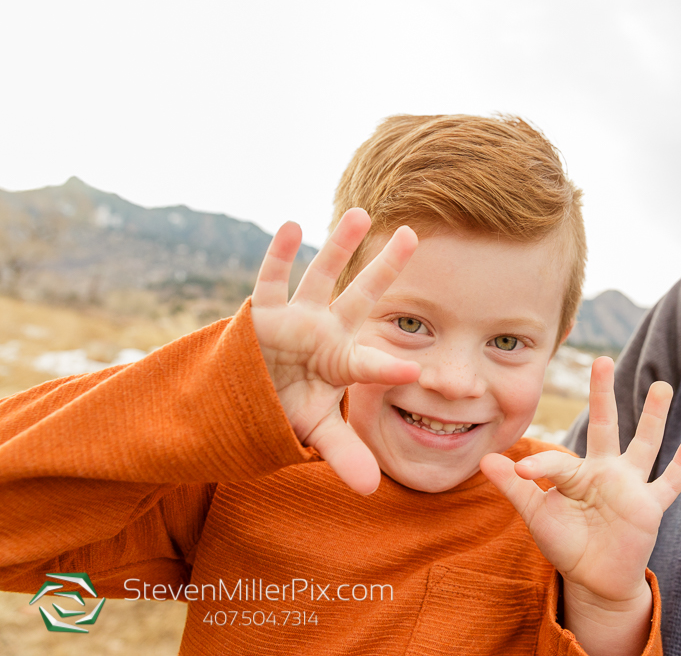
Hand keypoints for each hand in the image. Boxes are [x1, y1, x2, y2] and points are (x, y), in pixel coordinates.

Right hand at [250, 208, 420, 494]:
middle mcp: (325, 331)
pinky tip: (294, 224)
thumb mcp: (316, 430)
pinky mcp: (262, 314)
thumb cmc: (288, 408)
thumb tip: (373, 489)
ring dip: (339, 245)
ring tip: (362, 212)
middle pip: (361, 296)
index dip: (389, 364)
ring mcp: (295, 319)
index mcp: (343, 360)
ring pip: (321, 275)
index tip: (416, 369)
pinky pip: (271, 279)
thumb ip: (345, 452)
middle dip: (386, 267)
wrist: (244, 399)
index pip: (371, 362)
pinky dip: (279, 254)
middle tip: (413, 233)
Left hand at [481, 356, 680, 633]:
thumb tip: (484, 460)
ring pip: (644, 444)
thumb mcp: (537, 515)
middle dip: (602, 394)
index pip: (557, 460)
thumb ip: (516, 487)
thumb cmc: (568, 543)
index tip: (521, 472)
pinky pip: (669, 483)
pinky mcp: (649, 507)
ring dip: (653, 416)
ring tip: (661, 386)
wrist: (596, 579)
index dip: (538, 465)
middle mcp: (606, 471)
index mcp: (577, 472)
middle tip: (601, 359)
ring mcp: (630, 486)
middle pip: (605, 425)